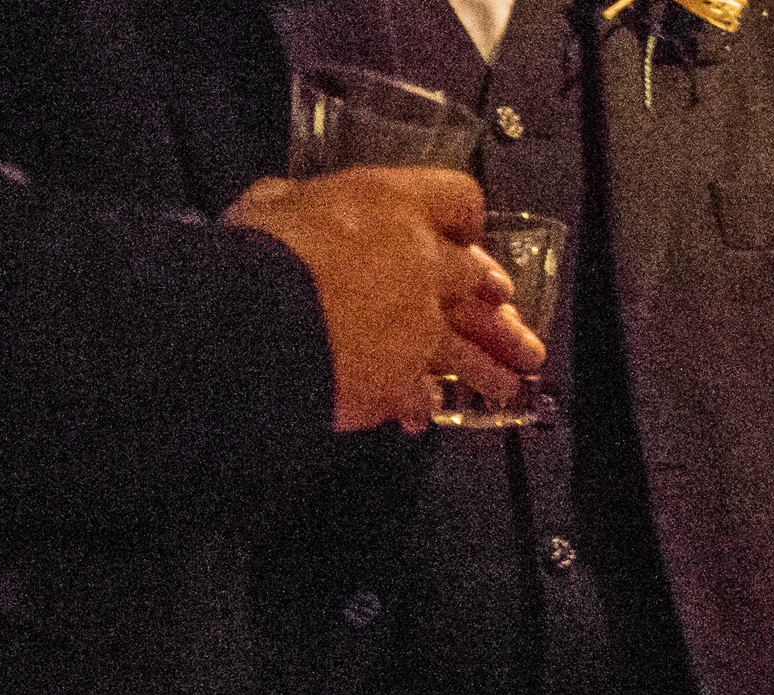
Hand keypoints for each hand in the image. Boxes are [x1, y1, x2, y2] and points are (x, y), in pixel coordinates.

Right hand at [231, 170, 538, 433]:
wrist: (262, 322)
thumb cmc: (264, 250)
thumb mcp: (273, 204)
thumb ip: (295, 206)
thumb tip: (283, 204)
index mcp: (396, 206)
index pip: (457, 199)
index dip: (464, 219)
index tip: (467, 235)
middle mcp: (423, 264)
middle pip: (478, 282)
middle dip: (495, 308)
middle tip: (511, 323)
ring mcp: (420, 327)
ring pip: (466, 348)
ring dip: (487, 368)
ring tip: (504, 386)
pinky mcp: (403, 379)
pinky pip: (421, 395)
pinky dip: (421, 404)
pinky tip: (422, 415)